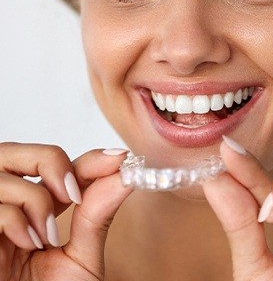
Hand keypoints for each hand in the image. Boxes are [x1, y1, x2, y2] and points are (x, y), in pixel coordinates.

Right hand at [0, 143, 131, 280]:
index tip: (120, 160)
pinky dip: (16, 218)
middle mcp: (5, 207)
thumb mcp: (79, 259)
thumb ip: (97, 216)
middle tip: (74, 193)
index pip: (57, 164)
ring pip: (3, 170)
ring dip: (36, 197)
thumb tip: (125, 175)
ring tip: (47, 234)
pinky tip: (28, 244)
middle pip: (17, 150)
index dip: (88, 157)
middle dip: (51, 161)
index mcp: (32, 210)